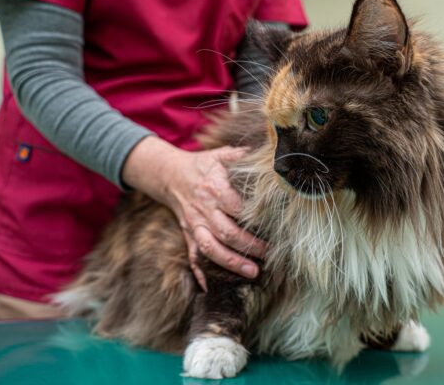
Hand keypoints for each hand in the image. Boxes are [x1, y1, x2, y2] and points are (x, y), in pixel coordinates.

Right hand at [122, 137, 266, 290]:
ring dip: (231, 263)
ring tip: (253, 273)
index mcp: (214, 188)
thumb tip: (272, 155)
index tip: (274, 225)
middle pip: (226, 232)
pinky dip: (200, 273)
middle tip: (269, 253)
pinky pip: (192, 257)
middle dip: (249, 245)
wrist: (169, 174)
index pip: (235, 206)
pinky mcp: (189, 236)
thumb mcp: (222, 155)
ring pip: (210, 248)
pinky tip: (211, 287)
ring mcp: (194, 225)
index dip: (254, 218)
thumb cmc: (204, 165)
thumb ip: (243, 156)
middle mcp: (203, 209)